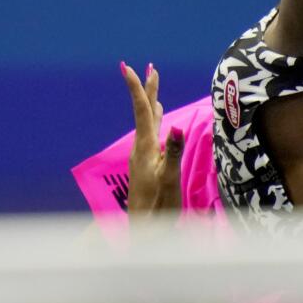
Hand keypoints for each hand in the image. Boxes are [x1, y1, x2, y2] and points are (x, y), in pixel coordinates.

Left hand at [122, 62, 184, 217]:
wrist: (143, 234)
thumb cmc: (158, 209)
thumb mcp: (169, 181)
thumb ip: (173, 154)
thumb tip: (175, 126)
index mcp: (145, 148)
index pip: (142, 111)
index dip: (137, 88)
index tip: (127, 67)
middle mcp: (141, 149)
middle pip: (144, 113)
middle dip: (147, 89)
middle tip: (149, 67)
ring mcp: (142, 157)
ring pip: (148, 123)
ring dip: (151, 103)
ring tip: (154, 88)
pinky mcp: (147, 166)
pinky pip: (152, 135)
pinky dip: (156, 121)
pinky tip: (160, 124)